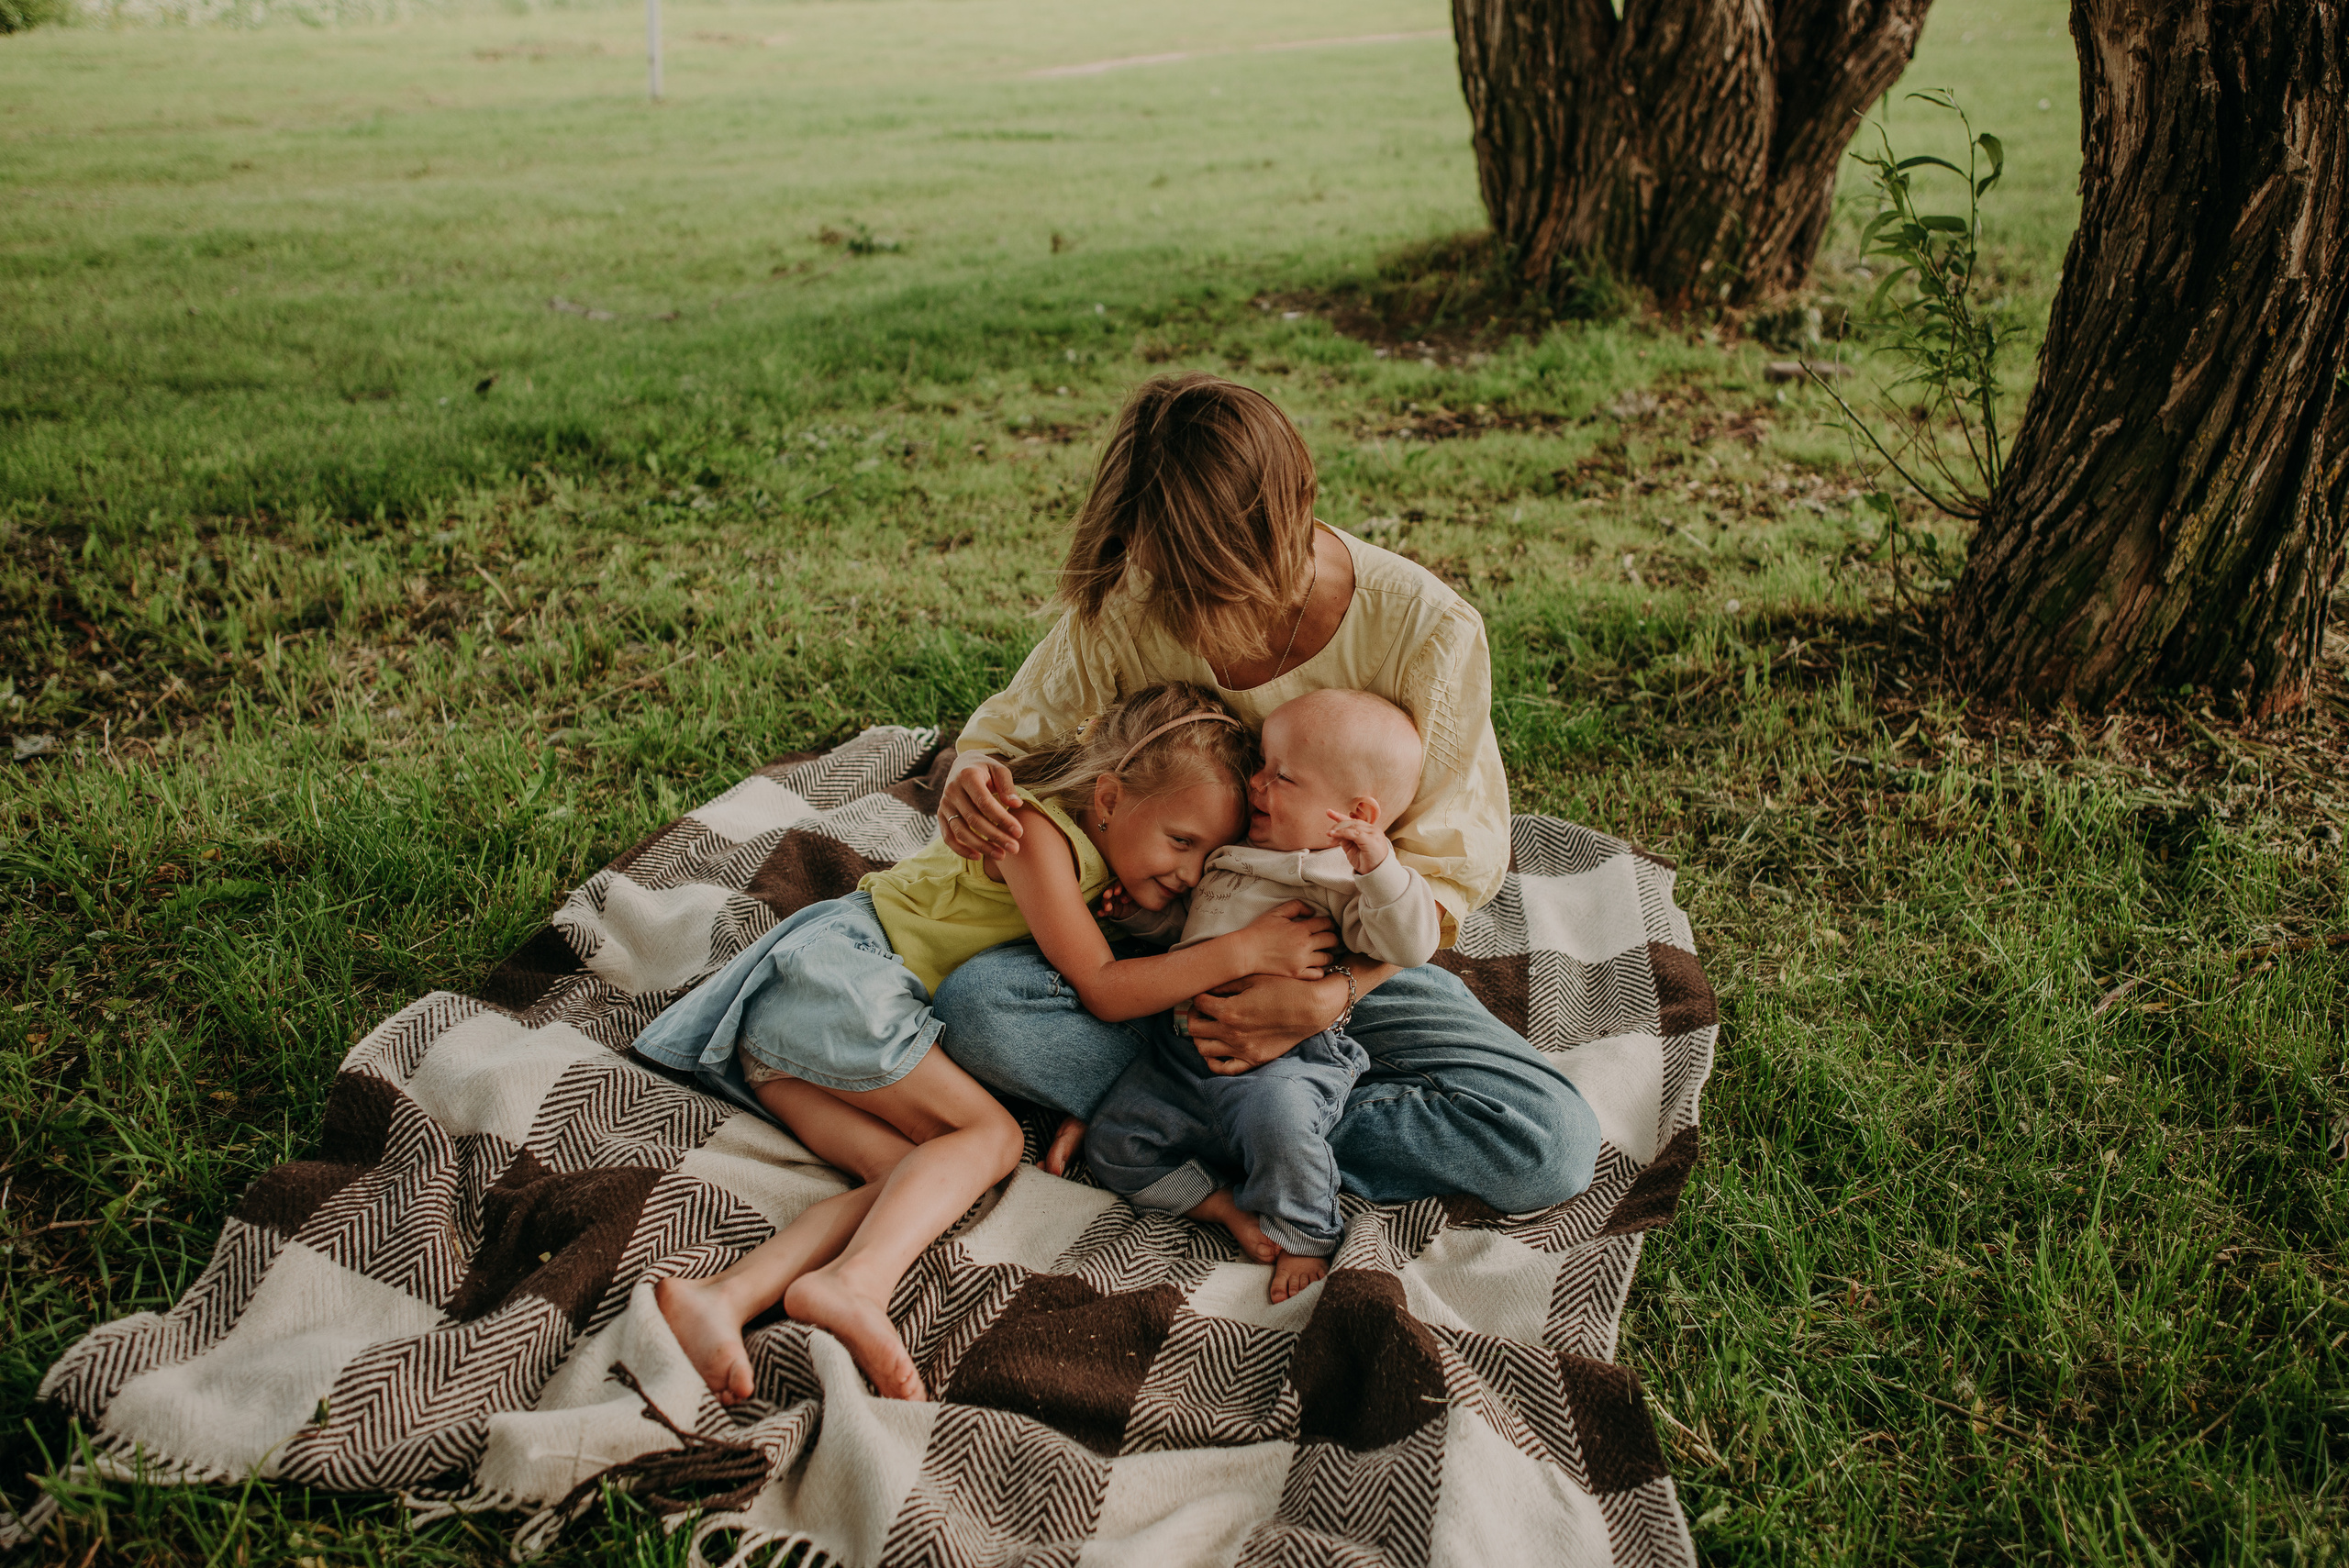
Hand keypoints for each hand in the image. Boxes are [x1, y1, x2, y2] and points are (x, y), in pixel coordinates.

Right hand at [939, 751, 1021, 858]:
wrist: (963, 765)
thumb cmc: (985, 769)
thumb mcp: (999, 769)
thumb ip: (1007, 786)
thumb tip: (1016, 804)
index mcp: (967, 776)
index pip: (985, 803)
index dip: (1002, 819)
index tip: (1019, 832)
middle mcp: (952, 790)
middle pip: (974, 819)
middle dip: (995, 836)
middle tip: (1015, 848)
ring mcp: (944, 804)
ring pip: (961, 831)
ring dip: (981, 846)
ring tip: (1001, 855)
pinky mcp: (941, 815)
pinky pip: (948, 836)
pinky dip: (961, 849)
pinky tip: (978, 856)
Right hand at [1091, 881, 1138, 921]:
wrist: (1139, 912)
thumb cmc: (1139, 899)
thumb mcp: (1139, 897)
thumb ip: (1133, 895)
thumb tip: (1124, 898)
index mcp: (1124, 886)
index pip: (1119, 884)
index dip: (1117, 887)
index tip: (1117, 892)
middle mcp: (1116, 892)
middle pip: (1110, 890)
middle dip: (1108, 892)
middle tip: (1107, 896)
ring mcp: (1112, 901)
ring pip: (1106, 900)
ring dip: (1105, 903)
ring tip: (1107, 907)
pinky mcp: (1110, 910)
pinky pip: (1105, 911)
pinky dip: (1102, 912)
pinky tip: (1100, 913)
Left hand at [1185, 973, 1349, 1074]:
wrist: (1311, 1008)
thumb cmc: (1284, 988)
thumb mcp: (1253, 979)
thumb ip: (1226, 984)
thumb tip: (1207, 986)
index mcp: (1229, 1011)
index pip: (1198, 1003)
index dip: (1198, 995)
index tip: (1205, 992)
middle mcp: (1231, 1033)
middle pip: (1194, 1027)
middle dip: (1194, 1015)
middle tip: (1203, 1009)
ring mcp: (1242, 1050)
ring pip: (1203, 1049)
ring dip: (1200, 1037)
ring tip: (1208, 1027)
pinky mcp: (1254, 1060)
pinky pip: (1224, 1069)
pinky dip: (1213, 1061)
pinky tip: (1215, 1049)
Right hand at [1239, 899, 1335, 980]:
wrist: (1246, 952)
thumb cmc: (1259, 930)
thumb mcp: (1277, 912)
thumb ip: (1297, 906)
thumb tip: (1312, 911)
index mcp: (1300, 929)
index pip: (1325, 923)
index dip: (1329, 923)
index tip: (1328, 925)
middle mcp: (1304, 946)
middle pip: (1331, 940)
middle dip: (1333, 937)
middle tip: (1330, 938)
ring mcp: (1302, 962)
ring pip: (1327, 958)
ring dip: (1328, 953)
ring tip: (1324, 951)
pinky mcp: (1297, 974)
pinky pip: (1318, 974)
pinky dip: (1320, 969)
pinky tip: (1315, 965)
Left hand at [1323, 811, 1391, 874]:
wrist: (1377, 875)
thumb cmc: (1366, 863)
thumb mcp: (1352, 849)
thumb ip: (1346, 839)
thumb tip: (1336, 833)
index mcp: (1369, 831)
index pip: (1353, 820)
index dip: (1340, 816)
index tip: (1329, 812)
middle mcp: (1373, 830)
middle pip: (1352, 822)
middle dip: (1338, 826)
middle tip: (1327, 833)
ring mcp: (1373, 833)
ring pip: (1352, 827)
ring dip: (1338, 831)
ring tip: (1329, 836)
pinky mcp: (1371, 839)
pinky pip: (1354, 833)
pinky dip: (1342, 833)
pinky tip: (1334, 835)